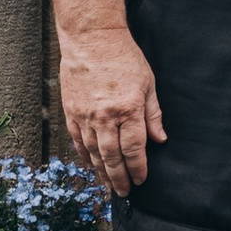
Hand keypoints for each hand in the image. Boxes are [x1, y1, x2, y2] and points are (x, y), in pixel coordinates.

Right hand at [59, 24, 165, 197]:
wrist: (92, 39)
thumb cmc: (124, 58)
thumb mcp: (148, 83)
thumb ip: (153, 114)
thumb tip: (160, 140)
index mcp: (128, 109)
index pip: (134, 148)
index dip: (138, 168)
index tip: (141, 180)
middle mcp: (105, 116)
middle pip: (112, 156)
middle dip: (119, 178)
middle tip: (124, 192)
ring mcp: (85, 115)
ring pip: (93, 152)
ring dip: (102, 172)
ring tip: (109, 185)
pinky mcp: (71, 111)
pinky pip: (78, 140)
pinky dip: (85, 155)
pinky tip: (91, 165)